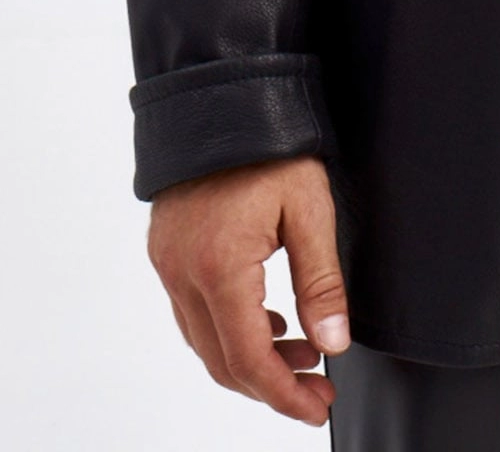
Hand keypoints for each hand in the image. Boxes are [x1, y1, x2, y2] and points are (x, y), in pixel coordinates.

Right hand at [147, 154, 349, 425]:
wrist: (222, 90)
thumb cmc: (270, 141)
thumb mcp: (310, 207)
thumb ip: (321, 281)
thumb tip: (332, 343)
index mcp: (219, 267)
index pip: (248, 360)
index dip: (283, 394)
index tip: (316, 408)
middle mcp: (183, 273)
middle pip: (221, 361)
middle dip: (270, 386)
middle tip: (316, 389)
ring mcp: (168, 263)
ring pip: (203, 341)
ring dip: (250, 359)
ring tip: (302, 354)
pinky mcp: (166, 250)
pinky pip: (192, 312)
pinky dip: (228, 330)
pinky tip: (268, 323)